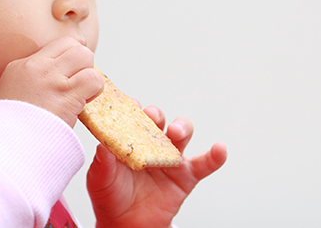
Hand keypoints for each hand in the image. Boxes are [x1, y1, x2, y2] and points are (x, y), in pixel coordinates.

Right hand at [0, 37, 103, 126]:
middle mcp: (36, 67)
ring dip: (89, 76)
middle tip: (78, 83)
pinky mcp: (66, 95)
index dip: (70, 58)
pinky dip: (95, 89)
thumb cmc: (11, 129)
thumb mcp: (12, 94)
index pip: (57, 45)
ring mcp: (51, 79)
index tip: (71, 74)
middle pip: (73, 45)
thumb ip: (32, 81)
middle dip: (82, 62)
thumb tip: (56, 78)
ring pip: (85, 56)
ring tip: (81, 93)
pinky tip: (84, 102)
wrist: (5, 148)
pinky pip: (93, 79)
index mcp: (20, 66)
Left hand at [86, 105, 226, 227]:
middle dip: (156, 114)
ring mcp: (169, 158)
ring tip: (177, 132)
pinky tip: (219, 149)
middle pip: (158, 120)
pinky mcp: (185, 176)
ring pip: (181, 134)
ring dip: (182, 127)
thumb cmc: (111, 196)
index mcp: (129, 139)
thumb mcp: (100, 179)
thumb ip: (103, 163)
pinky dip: (215, 156)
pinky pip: (204, 164)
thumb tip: (103, 146)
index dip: (133, 108)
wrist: (125, 225)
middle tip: (152, 118)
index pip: (132, 117)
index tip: (131, 104)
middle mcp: (151, 143)